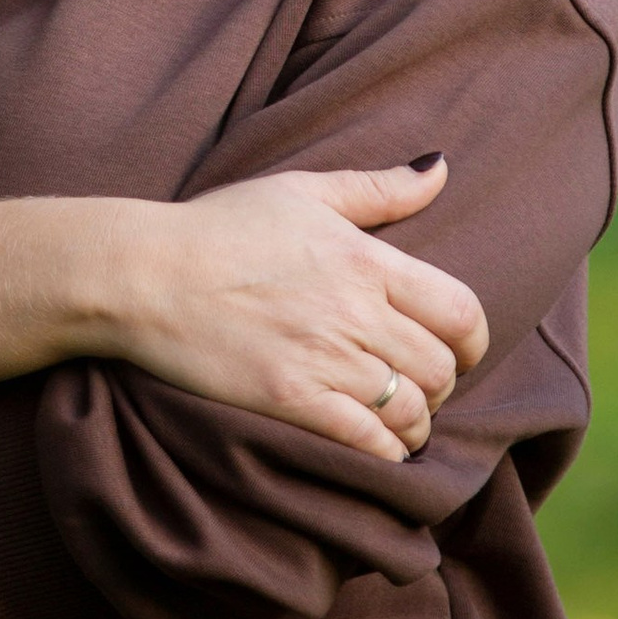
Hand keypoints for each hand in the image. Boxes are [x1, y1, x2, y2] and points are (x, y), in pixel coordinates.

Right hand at [0, 160, 484, 461]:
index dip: (473, 341)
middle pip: (440, 368)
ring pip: (409, 410)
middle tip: (421, 388)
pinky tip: (376, 448)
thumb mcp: (302, 190)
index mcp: (366, 260)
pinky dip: (384, 452)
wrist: (145, 273)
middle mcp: (356, 311)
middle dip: (441, 385)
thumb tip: (440, 166)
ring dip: (415, 424)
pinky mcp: (291, 401)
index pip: (460, 311)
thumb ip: (378, 188)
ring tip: (400, 422)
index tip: (460, 352)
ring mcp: (324, 359)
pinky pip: (366, 441)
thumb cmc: (220, 226)